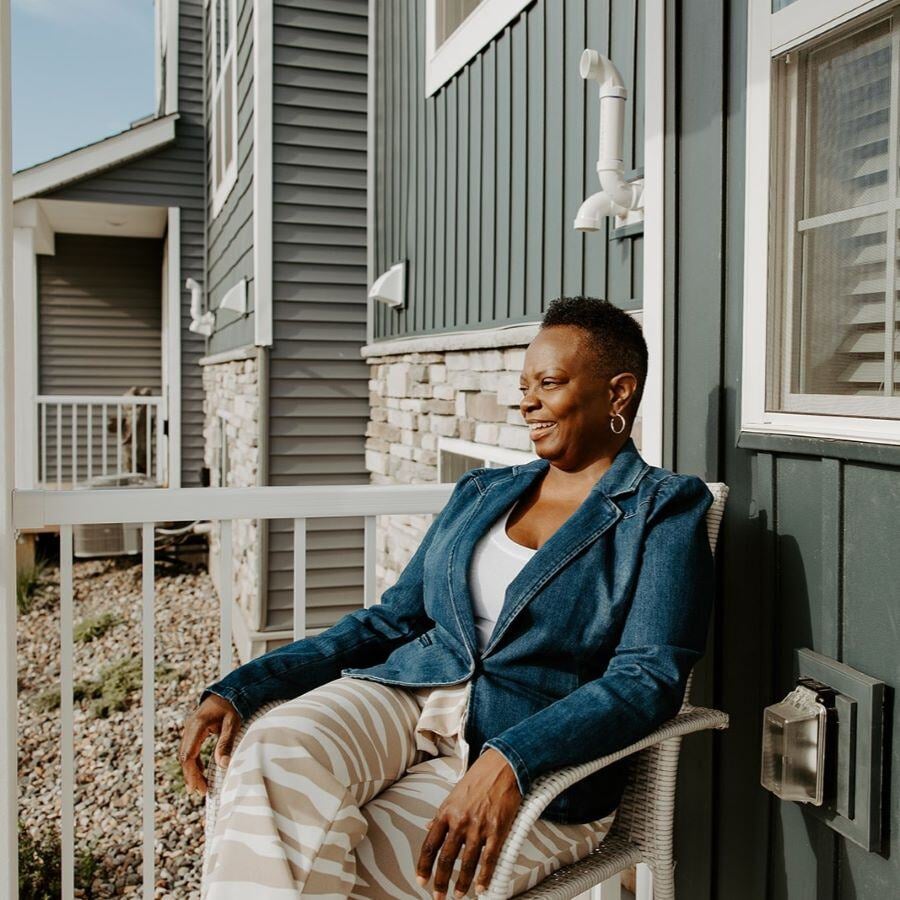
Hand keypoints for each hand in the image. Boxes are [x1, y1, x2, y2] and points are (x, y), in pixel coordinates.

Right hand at [178, 693, 240, 796]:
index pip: (189, 755)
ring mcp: (190, 728)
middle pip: (185, 756)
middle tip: (201, 792)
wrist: (229, 691)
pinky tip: (202, 771)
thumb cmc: (232, 706)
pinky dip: (194, 761)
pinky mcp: (193, 730)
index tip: (199, 787)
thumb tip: (223, 765)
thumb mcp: (232, 723)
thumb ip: (226, 743)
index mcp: (197, 725)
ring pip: (186, 754)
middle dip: (191, 775)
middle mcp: (190, 727)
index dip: (192, 773)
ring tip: (201, 786)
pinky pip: (190, 749)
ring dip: (192, 770)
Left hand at [415, 748, 522, 898]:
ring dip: (462, 883)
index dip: (424, 865)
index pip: (429, 844)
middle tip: (438, 895)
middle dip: (440, 880)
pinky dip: (484, 876)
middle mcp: (460, 821)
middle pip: (446, 858)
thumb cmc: (479, 778)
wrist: (502, 766)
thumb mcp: (453, 794)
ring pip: (467, 862)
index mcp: (446, 812)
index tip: (421, 880)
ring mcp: (479, 827)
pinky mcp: (497, 830)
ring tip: (458, 894)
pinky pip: (489, 859)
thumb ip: (442, 813)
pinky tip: (480, 887)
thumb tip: (429, 826)